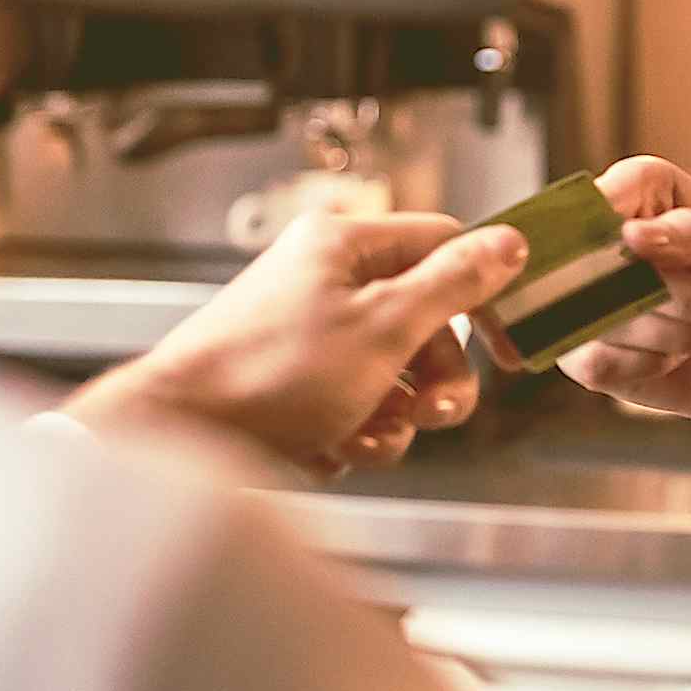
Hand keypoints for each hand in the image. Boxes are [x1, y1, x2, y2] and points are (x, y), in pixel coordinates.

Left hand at [62, 211, 528, 479]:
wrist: (178, 440)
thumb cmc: (268, 375)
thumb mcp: (384, 326)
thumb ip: (453, 284)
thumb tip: (508, 243)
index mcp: (345, 245)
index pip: (445, 244)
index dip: (487, 291)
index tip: (512, 342)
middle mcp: (325, 281)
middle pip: (424, 320)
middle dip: (438, 377)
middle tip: (435, 411)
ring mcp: (308, 336)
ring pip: (394, 374)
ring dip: (396, 415)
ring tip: (366, 433)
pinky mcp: (293, 386)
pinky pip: (355, 406)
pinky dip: (355, 432)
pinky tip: (331, 446)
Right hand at [554, 156, 690, 425]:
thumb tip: (631, 237)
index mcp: (644, 191)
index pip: (610, 191)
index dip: (615, 215)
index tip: (639, 242)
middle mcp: (605, 241)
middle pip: (602, 259)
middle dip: (675, 292)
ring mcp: (587, 299)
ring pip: (602, 315)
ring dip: (677, 332)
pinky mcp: (585, 354)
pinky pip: (596, 361)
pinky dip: (650, 364)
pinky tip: (679, 358)